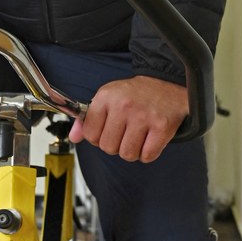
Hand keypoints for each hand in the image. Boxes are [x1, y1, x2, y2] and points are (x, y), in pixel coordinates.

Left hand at [68, 75, 187, 162]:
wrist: (167, 84)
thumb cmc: (136, 94)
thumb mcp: (107, 98)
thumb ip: (88, 119)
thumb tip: (74, 137)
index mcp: (106, 97)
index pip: (90, 133)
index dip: (98, 137)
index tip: (107, 131)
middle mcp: (123, 106)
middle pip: (108, 147)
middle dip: (116, 145)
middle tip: (125, 133)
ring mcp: (143, 117)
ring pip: (127, 154)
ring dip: (132, 151)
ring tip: (138, 136)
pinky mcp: (162, 127)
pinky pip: (147, 156)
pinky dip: (148, 153)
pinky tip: (149, 140)